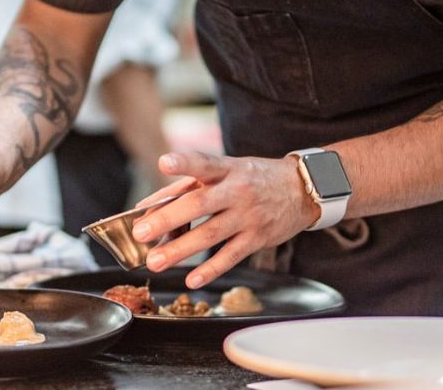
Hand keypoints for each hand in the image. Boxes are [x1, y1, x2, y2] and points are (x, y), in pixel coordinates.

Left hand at [131, 151, 318, 288]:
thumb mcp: (225, 171)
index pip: (203, 163)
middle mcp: (237, 190)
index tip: (164, 163)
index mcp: (227, 169)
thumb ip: (185, 186)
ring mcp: (249, 216)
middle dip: (168, 219)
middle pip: (200, 204)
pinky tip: (191, 280)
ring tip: (155, 262)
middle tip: (141, 232)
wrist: (301, 189)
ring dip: (180, 250)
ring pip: (210, 234)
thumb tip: (146, 206)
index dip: (183, 162)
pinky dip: (211, 270)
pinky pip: (231, 256)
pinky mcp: (258, 238)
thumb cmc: (252, 178)